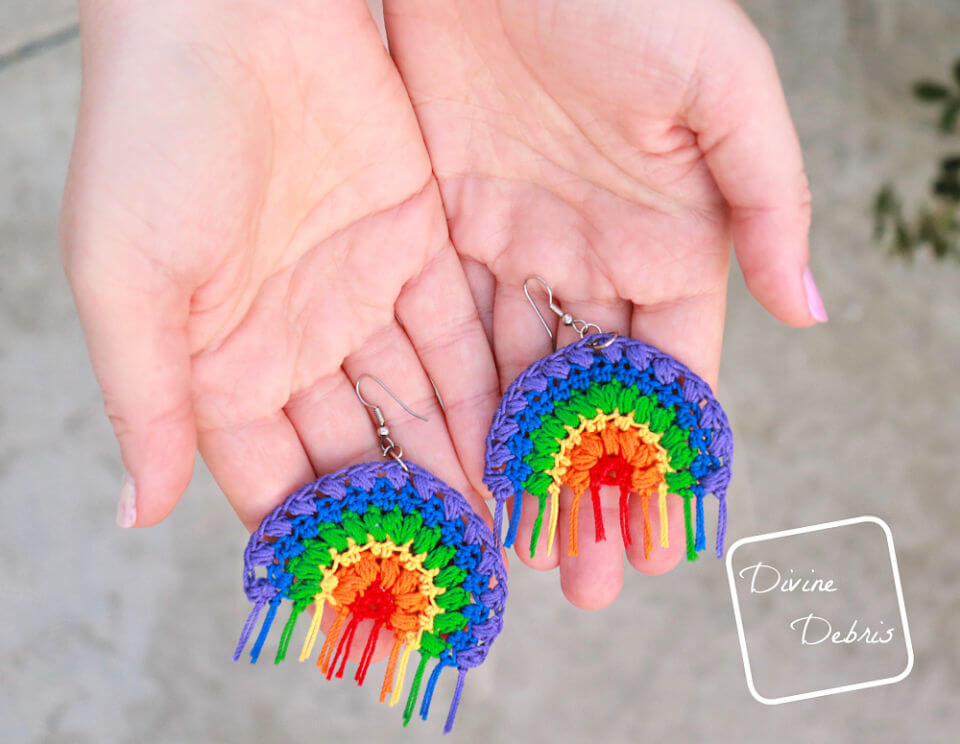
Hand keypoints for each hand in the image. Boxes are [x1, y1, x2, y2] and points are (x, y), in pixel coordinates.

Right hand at [61, 0, 498, 541]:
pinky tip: (516, 445)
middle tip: (452, 585)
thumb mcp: (128, 276)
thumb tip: (140, 513)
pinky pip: (458, 335)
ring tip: (499, 536)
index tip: (359, 602)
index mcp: (220, 360)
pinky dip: (486, 391)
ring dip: (458, 467)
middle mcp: (294, 339)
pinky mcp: (415, 245)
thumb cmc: (154, 131)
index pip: (272, 479)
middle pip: (359, 454)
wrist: (229, 9)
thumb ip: (145, 399)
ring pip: (418, 405)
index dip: (314, 542)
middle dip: (405, 520)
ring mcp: (358, 295)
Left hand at [383, 0, 824, 607]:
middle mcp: (590, 261)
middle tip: (576, 584)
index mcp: (666, 242)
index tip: (655, 542)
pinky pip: (446, 334)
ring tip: (510, 551)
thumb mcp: (720, 87)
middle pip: (587, 401)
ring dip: (514, 467)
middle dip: (583, 490)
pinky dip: (451, 402)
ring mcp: (514, 251)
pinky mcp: (442, 231)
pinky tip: (451, 466)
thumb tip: (812, 312)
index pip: (668, 378)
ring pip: (514, 383)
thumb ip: (767, 200)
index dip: (663, 461)